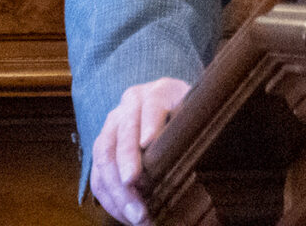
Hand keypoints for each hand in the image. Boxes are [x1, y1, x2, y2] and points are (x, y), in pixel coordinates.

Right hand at [89, 76, 191, 223]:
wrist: (167, 106)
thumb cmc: (188, 117)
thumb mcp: (197, 114)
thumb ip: (198, 126)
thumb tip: (208, 148)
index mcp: (157, 92)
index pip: (152, 105)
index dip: (150, 123)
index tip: (148, 142)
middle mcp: (129, 105)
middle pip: (122, 134)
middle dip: (127, 167)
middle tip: (139, 197)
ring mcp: (112, 125)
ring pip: (103, 156)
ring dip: (117, 191)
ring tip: (136, 216)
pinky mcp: (102, 146)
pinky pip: (97, 173)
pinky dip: (109, 198)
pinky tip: (124, 215)